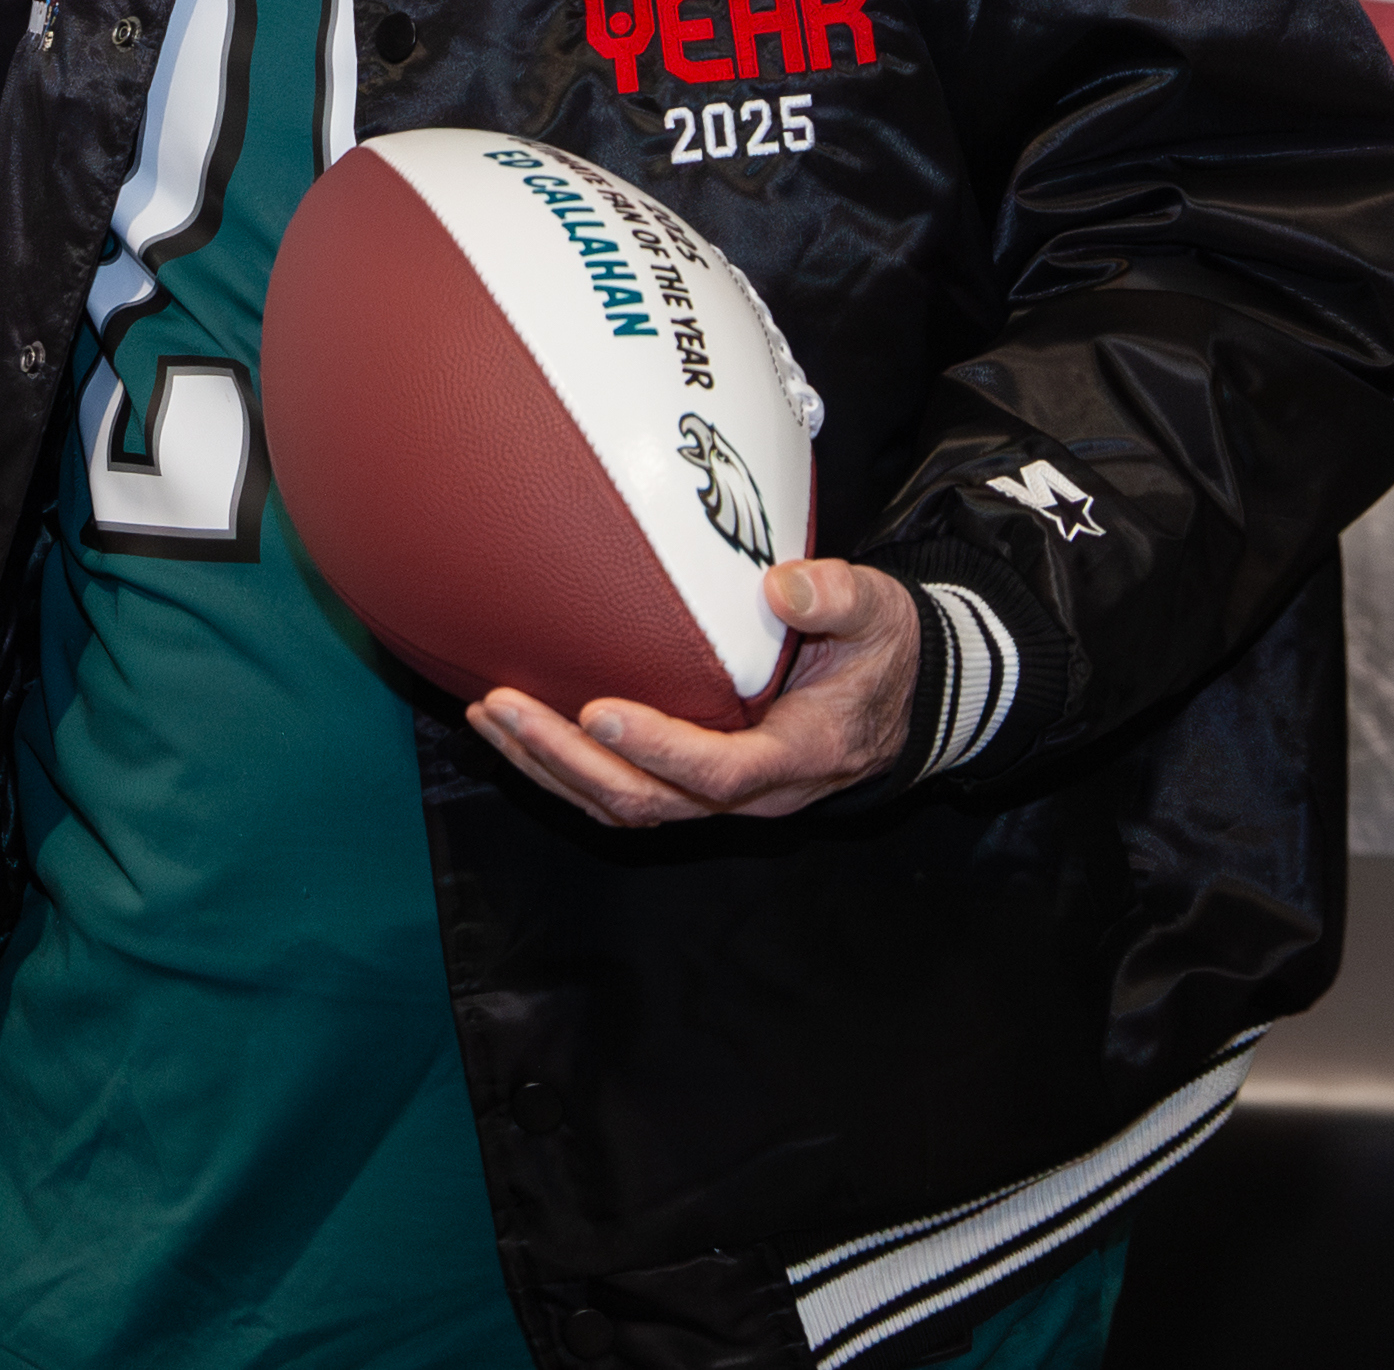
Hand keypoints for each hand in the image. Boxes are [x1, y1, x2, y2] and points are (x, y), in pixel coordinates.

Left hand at [467, 560, 923, 825]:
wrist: (903, 695)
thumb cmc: (883, 648)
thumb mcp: (880, 612)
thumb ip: (838, 598)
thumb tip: (781, 587)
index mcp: (800, 754)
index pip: (720, 771)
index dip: (658, 749)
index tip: (598, 711)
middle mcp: (755, 792)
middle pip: (652, 802)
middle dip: (570, 762)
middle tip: (505, 708)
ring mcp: (720, 794)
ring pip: (626, 806)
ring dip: (552, 768)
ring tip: (490, 716)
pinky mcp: (695, 781)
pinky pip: (624, 791)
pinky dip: (565, 766)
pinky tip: (518, 728)